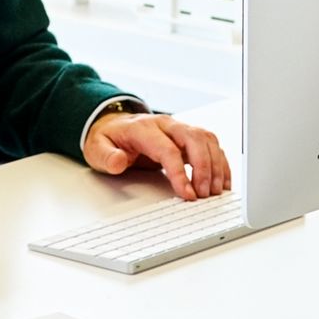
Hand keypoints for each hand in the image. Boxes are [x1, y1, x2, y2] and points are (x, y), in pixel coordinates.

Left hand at [84, 109, 229, 197]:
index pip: (168, 149)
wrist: (113, 125)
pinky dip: (220, 162)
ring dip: (215, 165)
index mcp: (143, 128)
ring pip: (206, 139)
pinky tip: (222, 180)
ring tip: (215, 191)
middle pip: (194, 139)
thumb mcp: (96, 149)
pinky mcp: (188, 136)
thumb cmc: (108, 138)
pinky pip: (211, 144)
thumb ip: (106, 156)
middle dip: (204, 167)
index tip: (188, 194)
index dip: (180, 173)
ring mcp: (178, 128)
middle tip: (204, 193)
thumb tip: (118, 162)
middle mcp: (165, 124)